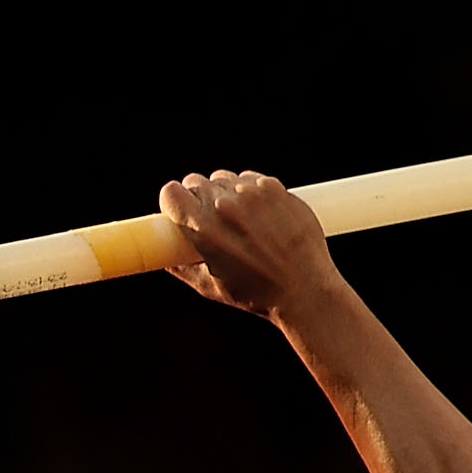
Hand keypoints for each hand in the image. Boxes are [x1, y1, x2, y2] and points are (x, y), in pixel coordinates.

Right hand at [158, 170, 341, 319]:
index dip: (174, 202)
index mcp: (203, 229)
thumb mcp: (211, 287)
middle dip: (198, 198)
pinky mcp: (274, 188)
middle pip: (196, 182)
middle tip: (213, 220)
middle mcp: (225, 206)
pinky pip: (252, 179)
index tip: (180, 211)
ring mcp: (251, 194)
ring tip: (241, 221)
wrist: (306, 290)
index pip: (171, 192)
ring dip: (226, 193)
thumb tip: (165, 257)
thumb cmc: (258, 294)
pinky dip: (252, 193)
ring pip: (225, 179)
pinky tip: (261, 215)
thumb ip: (182, 268)